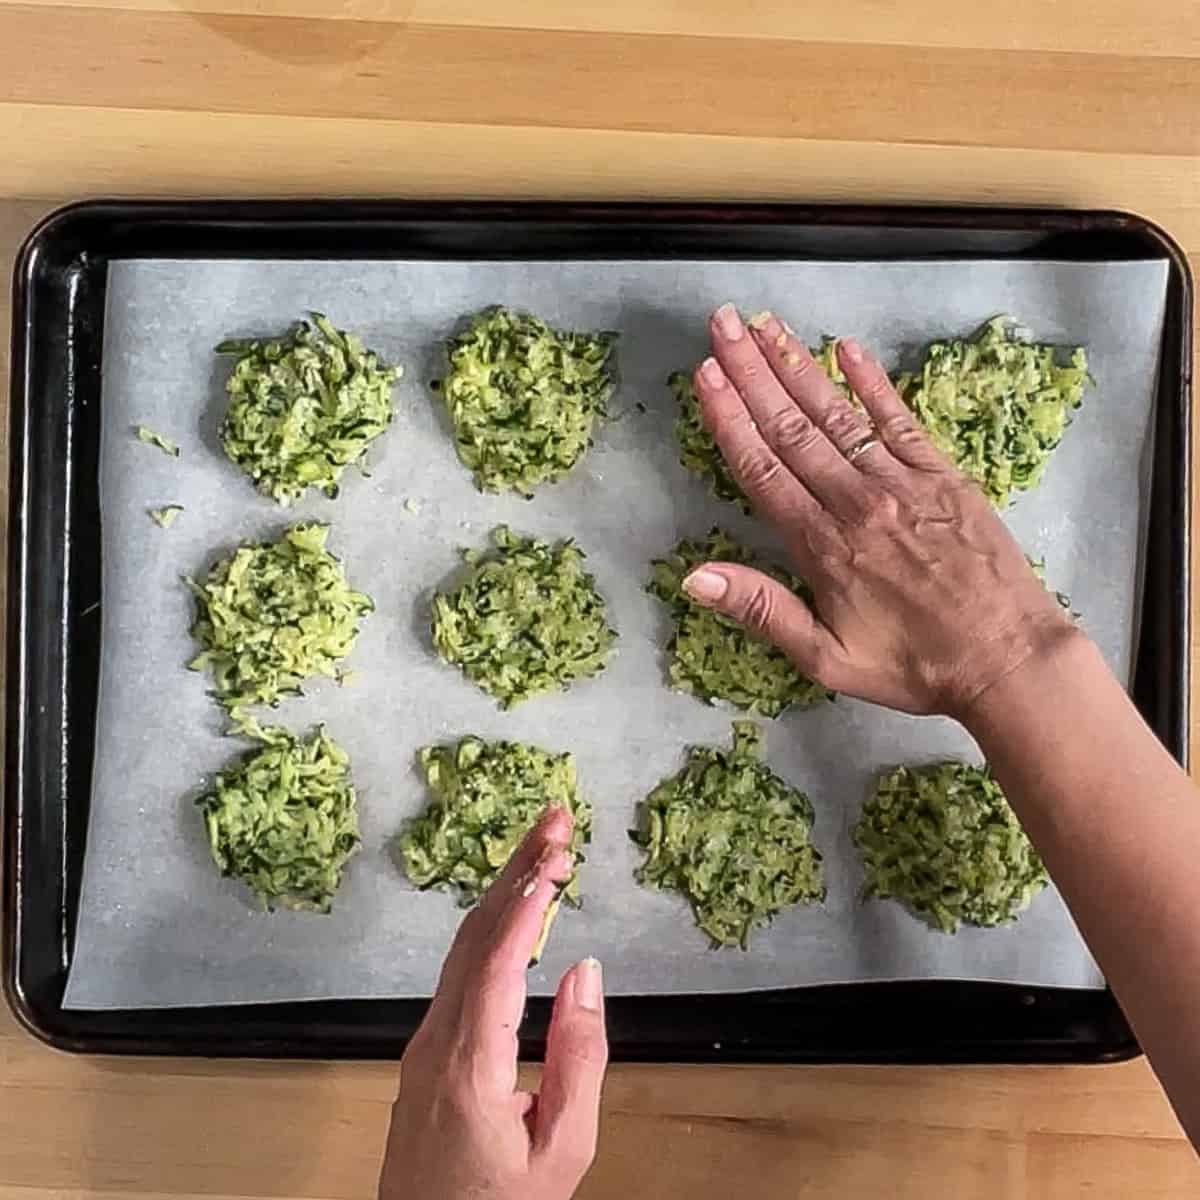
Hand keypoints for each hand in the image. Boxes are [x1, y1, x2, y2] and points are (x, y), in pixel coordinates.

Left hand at [380, 808, 606, 1199]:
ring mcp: (424, 1043)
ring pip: (462, 948)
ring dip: (504, 893)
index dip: (528, 897)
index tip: (556, 848)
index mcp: (469, 1062)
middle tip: (554, 819)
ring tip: (545, 850)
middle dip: (516, 869)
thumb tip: (585, 972)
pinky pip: (459, 972)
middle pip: (475, 934)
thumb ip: (579, 1057)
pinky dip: (492, 928)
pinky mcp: (426, 1052)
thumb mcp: (561, 1150)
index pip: (497, 957)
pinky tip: (516, 913)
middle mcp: (436, 1039)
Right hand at [683, 304, 1078, 718]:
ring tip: (765, 325)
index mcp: (823, 546)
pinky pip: (899, 421)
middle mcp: (857, 502)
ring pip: (838, 414)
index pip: (763, 469)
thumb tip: (694, 576)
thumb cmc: (912, 666)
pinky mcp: (943, 476)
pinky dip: (872, 384)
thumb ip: (763, 611)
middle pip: (793, 428)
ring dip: (798, 366)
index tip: (705, 373)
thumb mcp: (826, 659)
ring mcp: (903, 483)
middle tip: (722, 322)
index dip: (730, 418)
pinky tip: (846, 349)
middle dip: (752, 372)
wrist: (1008, 658)